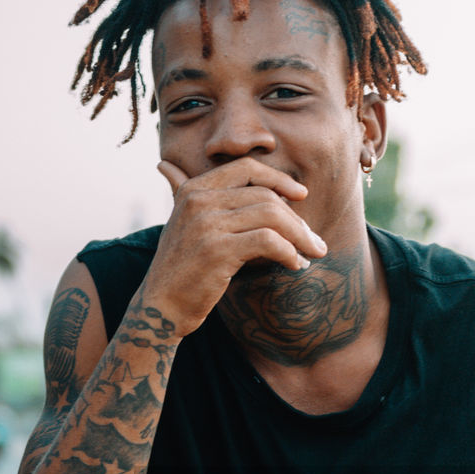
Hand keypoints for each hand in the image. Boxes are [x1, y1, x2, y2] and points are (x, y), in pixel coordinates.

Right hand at [143, 157, 327, 332]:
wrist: (160, 307)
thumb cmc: (180, 270)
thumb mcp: (180, 224)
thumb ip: (184, 195)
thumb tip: (165, 166)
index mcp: (193, 189)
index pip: (247, 168)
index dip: (279, 179)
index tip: (301, 195)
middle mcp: (198, 200)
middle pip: (265, 194)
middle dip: (296, 218)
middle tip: (314, 240)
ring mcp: (206, 224)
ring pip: (271, 216)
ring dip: (300, 236)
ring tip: (312, 253)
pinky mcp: (217, 250)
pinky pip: (268, 242)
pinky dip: (289, 253)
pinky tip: (295, 265)